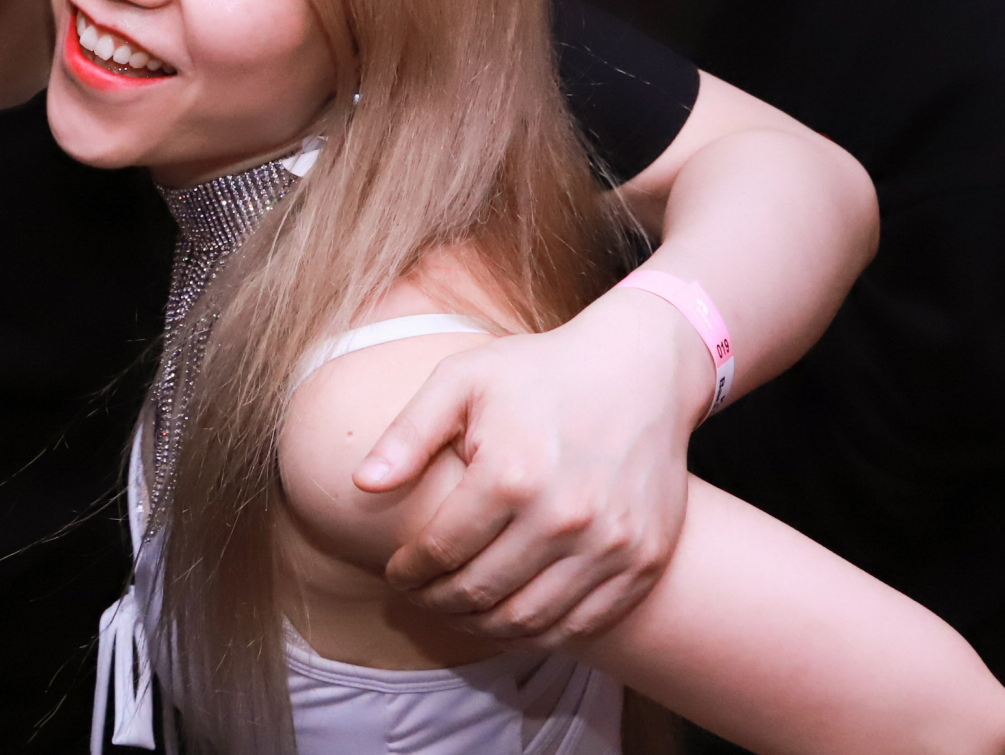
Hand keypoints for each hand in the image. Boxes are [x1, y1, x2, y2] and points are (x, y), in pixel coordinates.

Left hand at [354, 290, 703, 642]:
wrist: (639, 371)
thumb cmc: (538, 372)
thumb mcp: (462, 380)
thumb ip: (408, 434)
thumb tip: (361, 484)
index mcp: (511, 474)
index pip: (441, 551)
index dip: (409, 571)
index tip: (395, 572)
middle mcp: (564, 517)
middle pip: (482, 592)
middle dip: (437, 602)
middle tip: (419, 596)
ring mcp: (611, 545)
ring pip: (529, 620)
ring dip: (482, 626)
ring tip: (458, 610)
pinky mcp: (643, 560)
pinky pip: (582, 625)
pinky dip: (539, 633)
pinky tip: (511, 616)